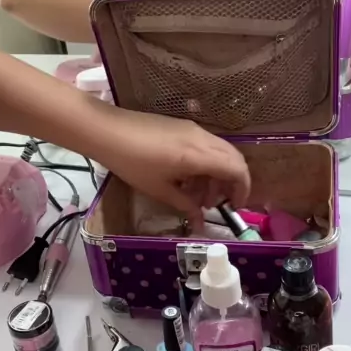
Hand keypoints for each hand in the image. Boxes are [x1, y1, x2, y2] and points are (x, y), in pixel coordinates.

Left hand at [99, 109, 249, 221]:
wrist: (108, 131)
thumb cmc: (132, 163)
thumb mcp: (159, 189)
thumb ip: (185, 205)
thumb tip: (200, 224)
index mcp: (199, 155)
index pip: (237, 169)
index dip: (242, 189)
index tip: (235, 206)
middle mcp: (202, 138)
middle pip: (233, 158)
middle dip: (231, 182)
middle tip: (217, 203)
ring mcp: (193, 129)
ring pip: (220, 151)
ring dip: (217, 174)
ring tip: (198, 196)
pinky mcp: (183, 126)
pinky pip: (205, 145)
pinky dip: (206, 163)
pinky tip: (187, 178)